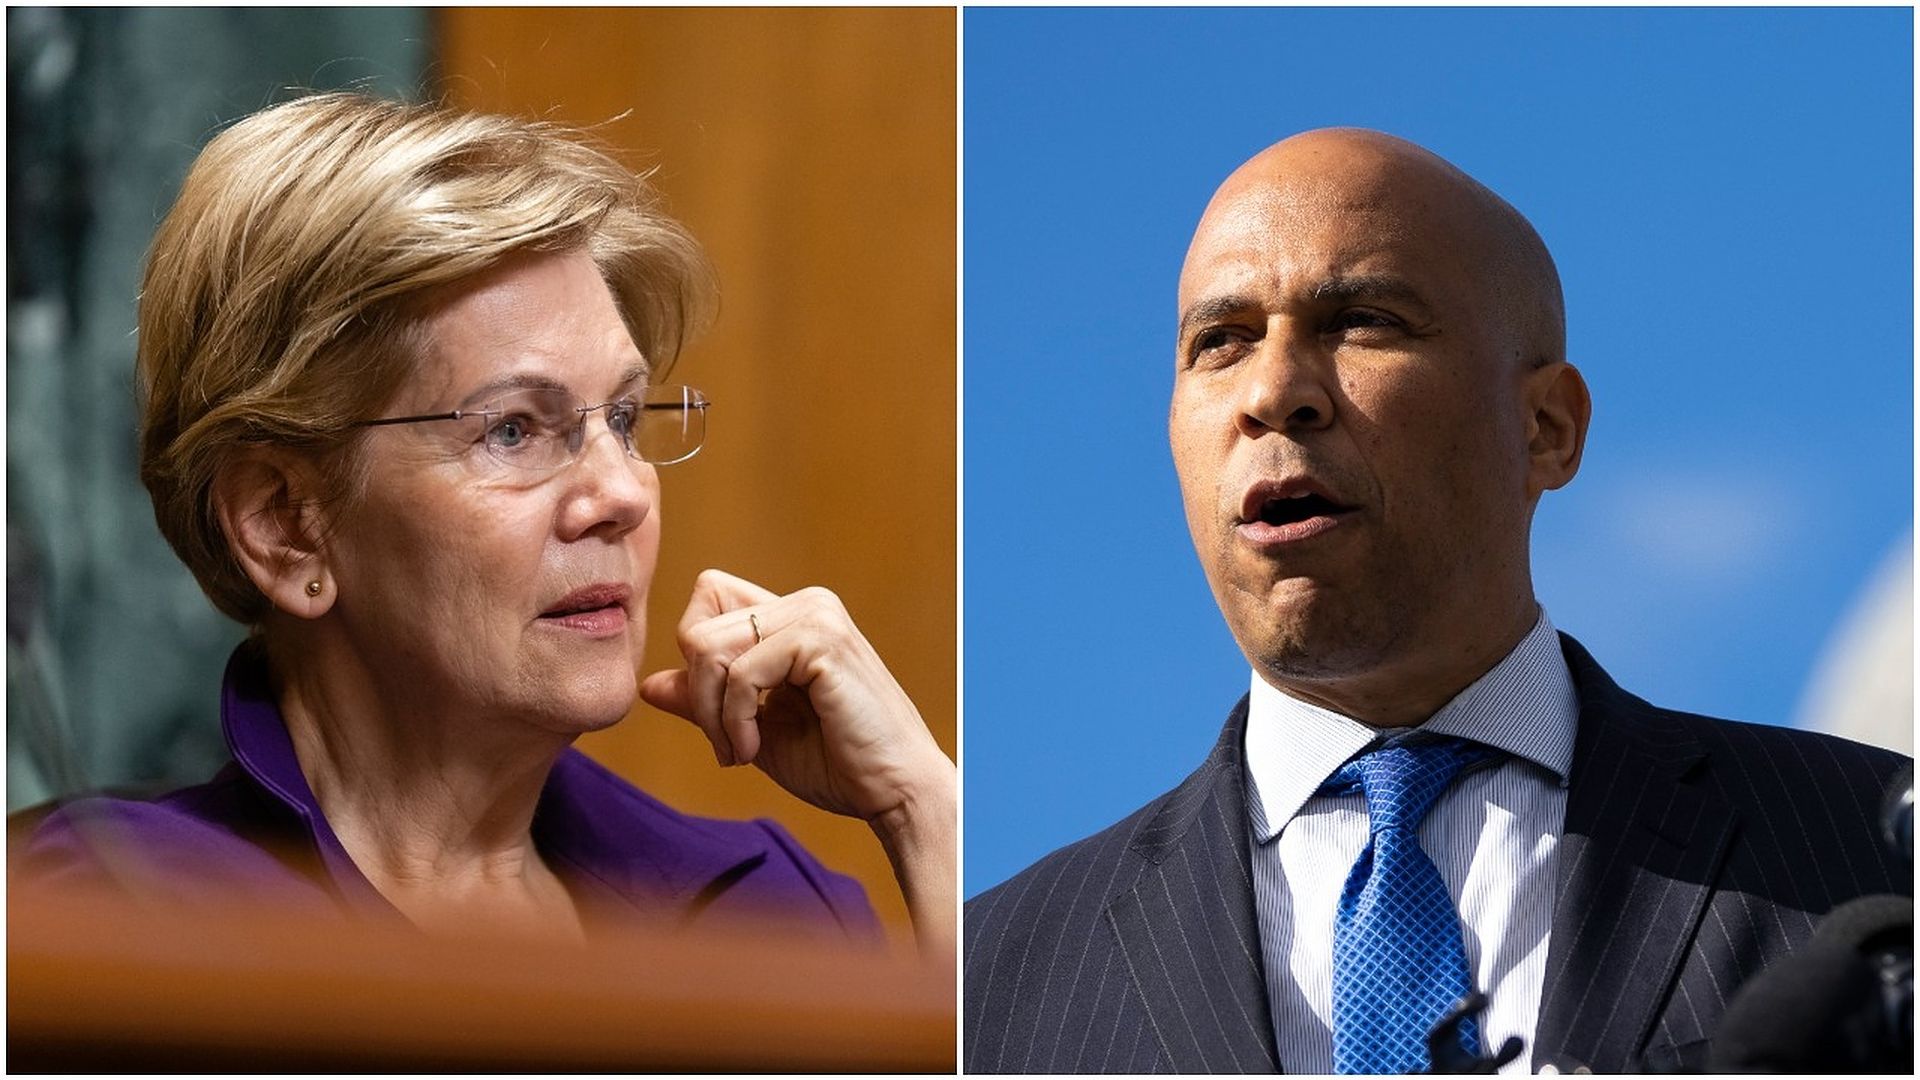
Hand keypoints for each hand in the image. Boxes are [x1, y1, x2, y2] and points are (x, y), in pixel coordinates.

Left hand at [639, 569, 955, 955]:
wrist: (895, 793)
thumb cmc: (837, 764)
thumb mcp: (755, 730)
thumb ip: (706, 702)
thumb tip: (650, 684)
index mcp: (793, 615)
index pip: (708, 596)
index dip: (698, 654)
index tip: (718, 717)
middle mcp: (806, 603)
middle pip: (698, 627)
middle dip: (698, 696)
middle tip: (727, 746)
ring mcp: (815, 616)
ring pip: (708, 646)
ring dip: (712, 713)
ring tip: (741, 752)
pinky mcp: (821, 641)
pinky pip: (739, 672)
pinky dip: (735, 720)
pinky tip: (756, 750)